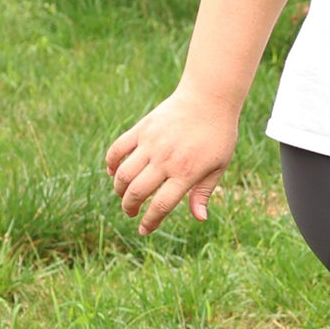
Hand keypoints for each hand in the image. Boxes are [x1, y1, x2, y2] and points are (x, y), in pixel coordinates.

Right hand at [105, 88, 239, 232]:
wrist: (209, 98)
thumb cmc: (218, 134)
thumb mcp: (218, 165)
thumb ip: (204, 192)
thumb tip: (199, 218)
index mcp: (186, 172)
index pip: (161, 205)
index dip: (149, 222)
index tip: (144, 230)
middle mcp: (165, 160)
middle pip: (136, 192)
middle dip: (129, 208)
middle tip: (131, 212)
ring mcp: (151, 143)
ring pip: (123, 174)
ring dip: (119, 189)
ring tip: (124, 195)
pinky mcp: (141, 129)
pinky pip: (117, 149)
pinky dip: (111, 163)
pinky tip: (113, 172)